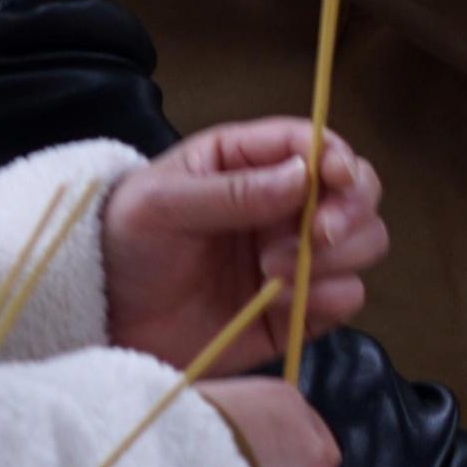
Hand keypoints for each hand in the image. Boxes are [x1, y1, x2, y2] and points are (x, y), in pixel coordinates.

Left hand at [102, 124, 387, 370]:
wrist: (102, 321)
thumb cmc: (122, 245)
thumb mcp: (160, 204)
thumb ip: (231, 191)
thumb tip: (303, 175)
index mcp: (248, 162)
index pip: (314, 144)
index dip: (337, 157)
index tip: (335, 178)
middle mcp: (282, 205)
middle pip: (358, 193)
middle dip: (350, 211)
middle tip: (317, 234)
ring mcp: (295, 258)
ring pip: (363, 244)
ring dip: (337, 257)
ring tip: (273, 272)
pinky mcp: (297, 308)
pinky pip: (344, 299)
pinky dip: (331, 298)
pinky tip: (285, 302)